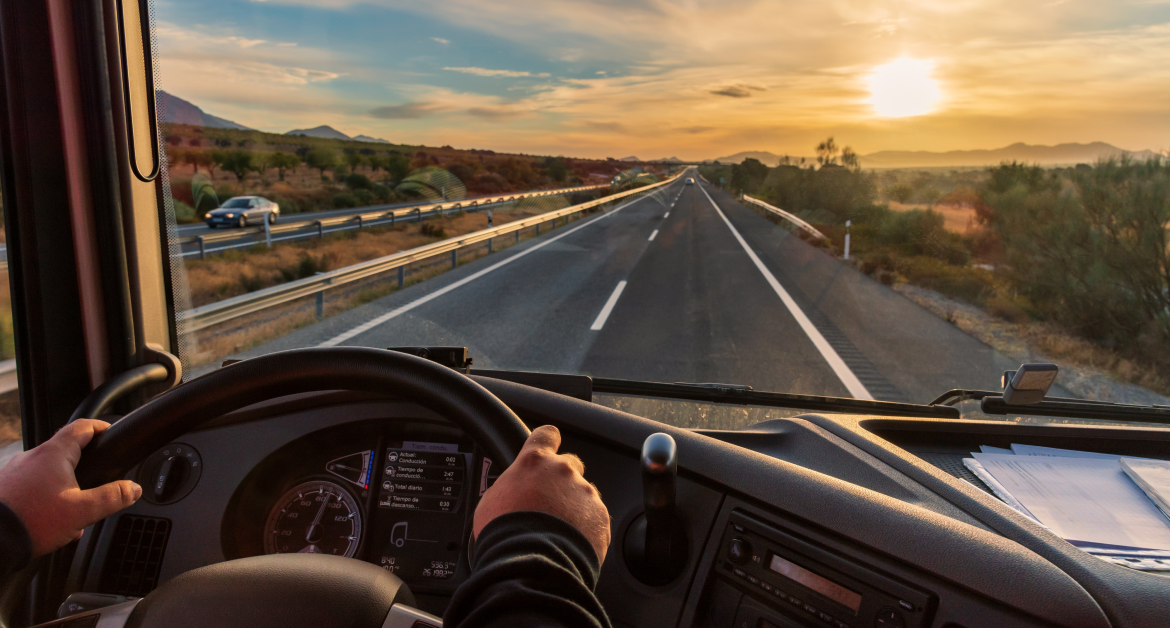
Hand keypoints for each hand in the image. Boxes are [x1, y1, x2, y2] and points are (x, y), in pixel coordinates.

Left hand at [0, 419, 141, 555]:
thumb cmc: (32, 520)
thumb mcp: (82, 511)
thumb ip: (112, 497)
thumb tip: (133, 488)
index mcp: (53, 454)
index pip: (81, 427)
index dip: (99, 427)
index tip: (109, 431)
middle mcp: (30, 457)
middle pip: (63, 451)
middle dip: (81, 465)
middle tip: (94, 480)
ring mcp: (12, 472)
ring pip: (45, 471)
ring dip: (60, 484)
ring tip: (69, 509)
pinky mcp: (3, 488)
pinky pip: (28, 485)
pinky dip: (41, 496)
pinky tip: (46, 518)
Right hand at [474, 425, 610, 562]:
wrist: (531, 564)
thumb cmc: (505, 534)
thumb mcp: (492, 501)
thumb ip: (511, 486)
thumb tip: (513, 492)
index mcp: (533, 462)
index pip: (546, 434)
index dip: (547, 441)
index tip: (547, 447)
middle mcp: (563, 471)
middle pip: (570, 465)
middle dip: (561, 481)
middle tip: (548, 504)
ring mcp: (585, 493)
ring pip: (583, 494)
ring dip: (574, 507)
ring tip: (558, 532)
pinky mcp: (600, 517)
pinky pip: (595, 518)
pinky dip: (586, 529)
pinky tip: (570, 544)